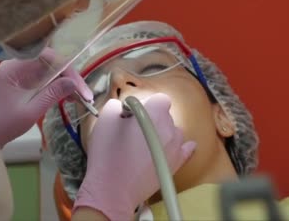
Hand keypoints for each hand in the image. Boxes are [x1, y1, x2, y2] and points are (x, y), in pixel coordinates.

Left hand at [0, 47, 92, 147]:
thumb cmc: (5, 124)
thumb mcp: (31, 111)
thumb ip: (52, 94)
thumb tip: (73, 83)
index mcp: (13, 68)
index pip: (45, 57)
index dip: (66, 69)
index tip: (78, 86)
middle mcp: (16, 65)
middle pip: (49, 62)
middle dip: (68, 76)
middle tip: (84, 94)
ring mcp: (19, 72)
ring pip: (49, 70)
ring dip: (65, 82)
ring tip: (79, 98)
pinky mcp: (23, 80)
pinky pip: (44, 78)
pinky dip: (57, 86)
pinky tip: (68, 97)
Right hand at [73, 94, 195, 220]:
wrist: (113, 189)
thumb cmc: (108, 153)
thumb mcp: (104, 119)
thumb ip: (116, 105)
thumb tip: (122, 107)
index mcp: (156, 113)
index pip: (158, 99)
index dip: (144, 105)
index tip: (132, 115)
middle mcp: (171, 128)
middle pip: (165, 115)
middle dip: (151, 118)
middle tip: (133, 130)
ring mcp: (177, 148)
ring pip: (172, 132)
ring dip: (161, 133)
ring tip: (143, 145)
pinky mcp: (177, 165)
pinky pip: (184, 150)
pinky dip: (176, 147)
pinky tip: (169, 148)